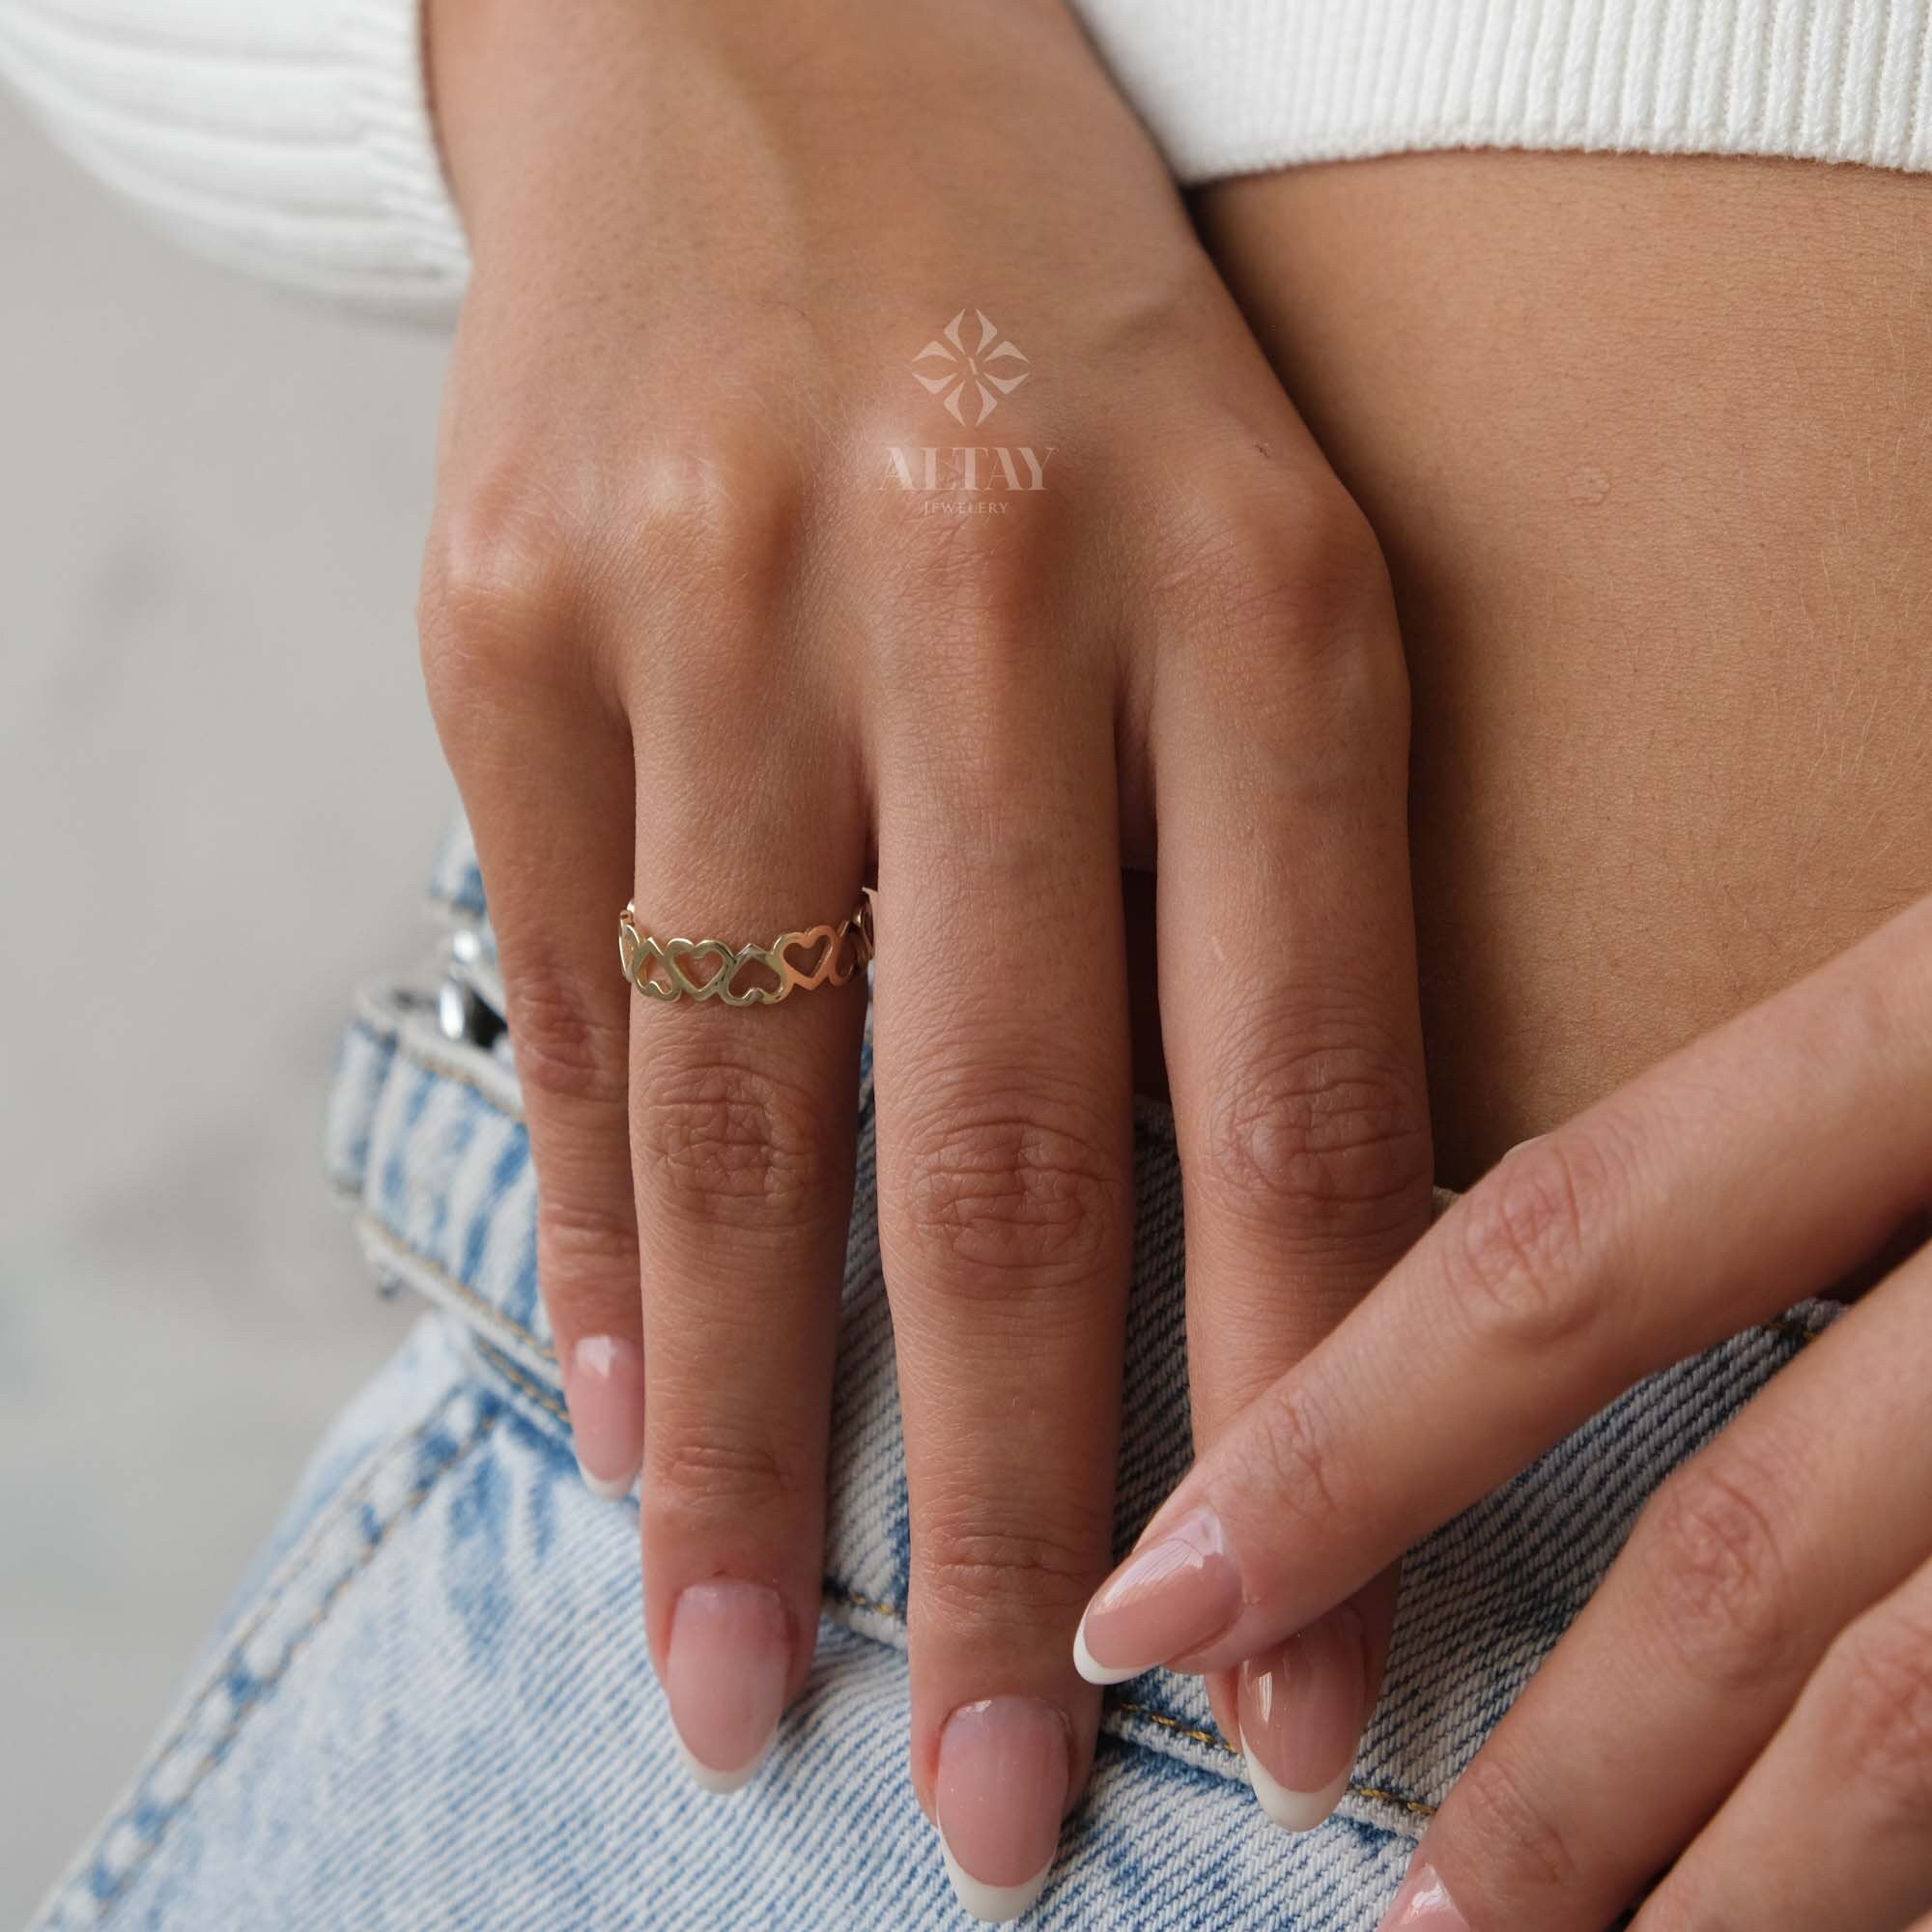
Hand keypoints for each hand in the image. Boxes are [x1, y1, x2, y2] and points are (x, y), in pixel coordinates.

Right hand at [419, 0, 1429, 1906]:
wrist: (772, 35)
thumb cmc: (1059, 347)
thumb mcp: (1251, 570)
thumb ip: (1251, 916)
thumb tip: (1221, 1317)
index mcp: (1261, 589)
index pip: (1299, 1101)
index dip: (1300, 1433)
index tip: (1280, 1693)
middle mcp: (989, 592)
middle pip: (1010, 1161)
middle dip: (1010, 1530)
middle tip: (997, 1803)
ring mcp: (718, 598)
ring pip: (745, 1122)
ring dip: (757, 1450)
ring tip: (757, 1686)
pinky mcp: (507, 613)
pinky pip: (558, 1000)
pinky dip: (594, 1250)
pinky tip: (629, 1429)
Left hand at [1073, 896, 1931, 1927]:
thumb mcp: (1923, 963)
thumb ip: (1748, 1081)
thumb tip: (1465, 1241)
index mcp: (1922, 1021)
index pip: (1558, 1256)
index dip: (1336, 1454)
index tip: (1142, 1614)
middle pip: (1747, 1557)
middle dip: (1552, 1789)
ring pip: (1904, 1716)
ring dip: (1713, 1884)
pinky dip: (1890, 1862)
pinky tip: (1791, 1917)